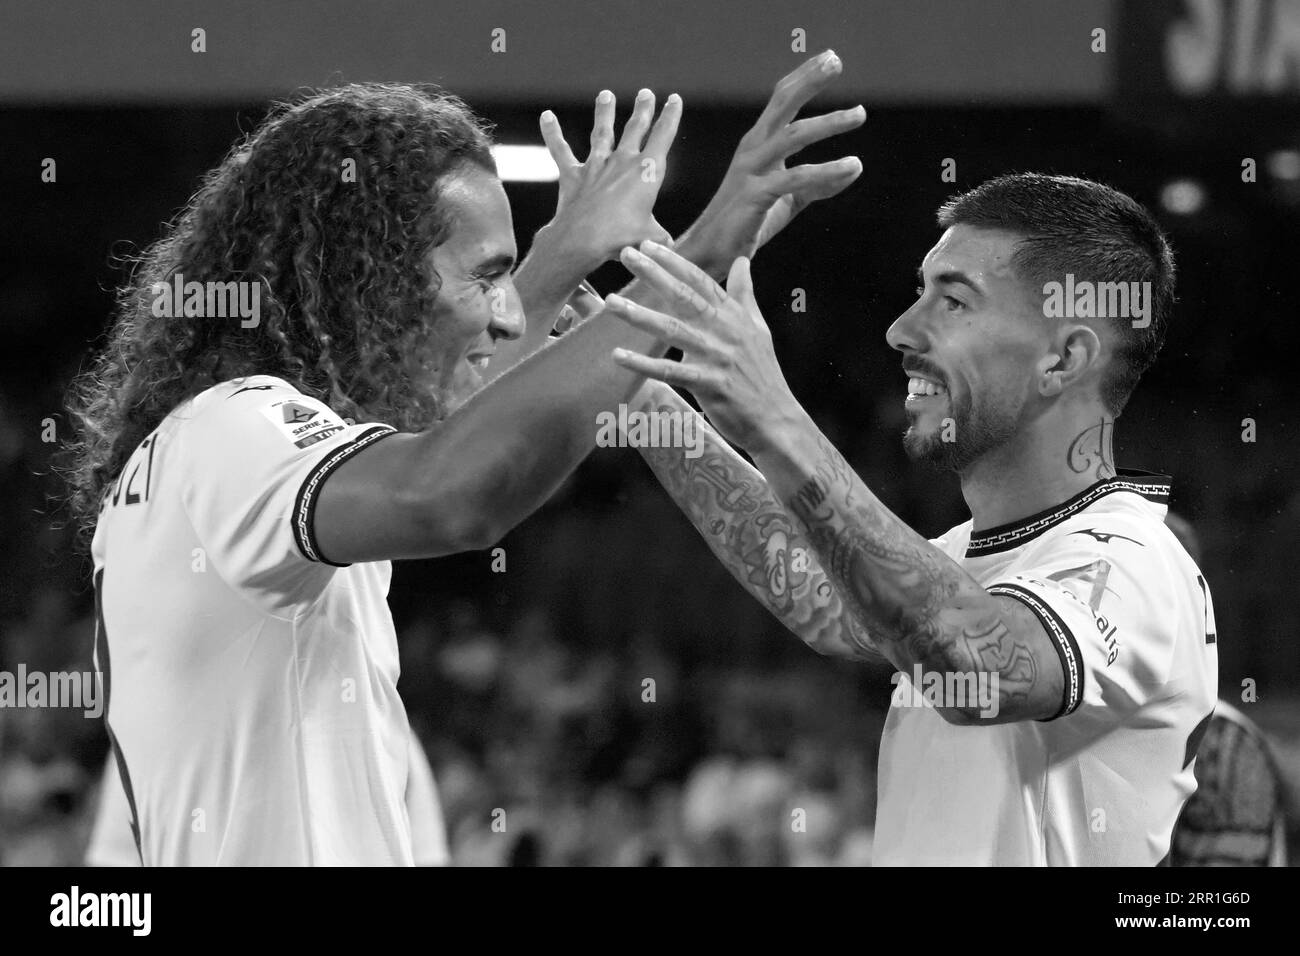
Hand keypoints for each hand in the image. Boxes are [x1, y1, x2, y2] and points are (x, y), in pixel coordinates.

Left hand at [538, 89, 679, 268]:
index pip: (663, 136)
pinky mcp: (573, 175)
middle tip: (646, 94)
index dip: (671, 116)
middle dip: (642, 110)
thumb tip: (668, 248)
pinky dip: (553, 133)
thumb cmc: (621, 240)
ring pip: (602, 132)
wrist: (584, 240)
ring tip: (606, 95)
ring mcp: (596, 166)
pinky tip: (546, 116)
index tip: (674, 99)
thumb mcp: (650, 238)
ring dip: (604, 112)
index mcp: (647, 172)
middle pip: (635, 128)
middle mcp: (622, 162)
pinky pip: (561, 151)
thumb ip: (661, 238)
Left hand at [606, 241, 801, 455]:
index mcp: (734, 316)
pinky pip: (670, 371)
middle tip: (626, 255)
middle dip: (654, 274)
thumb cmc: (762, 374)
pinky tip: (618, 356)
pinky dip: (643, 364)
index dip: (674, 262)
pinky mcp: (709, 384)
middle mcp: (725, 331)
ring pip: (672, 330)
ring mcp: (717, 357)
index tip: (649, 245)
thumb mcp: (758, 329)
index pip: (701, 281)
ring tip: (611, 302)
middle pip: (685, 296)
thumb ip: (745, 294)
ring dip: (639, 315)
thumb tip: (741, 261)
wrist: (775, 419)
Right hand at [683, 51, 863, 276]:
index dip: (805, 78)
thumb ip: (819, 183)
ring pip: (794, 136)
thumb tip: (855, 167)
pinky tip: (852, 166)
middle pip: (782, 104)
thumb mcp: (789, 199)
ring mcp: (752, 171)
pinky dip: (828, 171)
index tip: (830, 58)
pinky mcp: (756, 196)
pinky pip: (797, 178)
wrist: (709, 254)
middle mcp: (752, 150)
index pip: (781, 101)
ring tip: (859, 113)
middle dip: (810, 80)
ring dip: (828, 122)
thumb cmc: (745, 224)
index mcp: (757, 145)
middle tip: (836, 60)